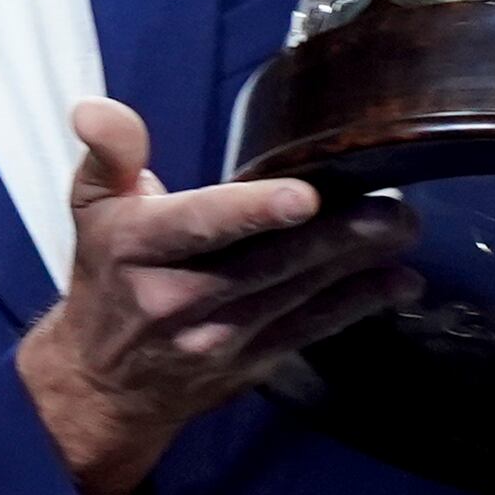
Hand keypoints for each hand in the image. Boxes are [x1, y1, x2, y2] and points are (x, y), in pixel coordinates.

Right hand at [14, 99, 416, 494]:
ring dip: (356, 265)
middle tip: (392, 208)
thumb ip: (108, 154)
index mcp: (139, 248)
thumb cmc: (106, 278)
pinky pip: (310, 331)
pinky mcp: (249, 363)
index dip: (253, 211)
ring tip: (403, 229)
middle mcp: (178, 297)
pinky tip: (399, 283)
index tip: (305, 195)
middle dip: (334, 236)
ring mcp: (217, 338)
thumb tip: (94, 108)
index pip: (200, 225)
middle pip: (266, 263)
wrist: (104, 386)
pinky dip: (357, 306)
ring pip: (296, 296)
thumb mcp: (91, 209)